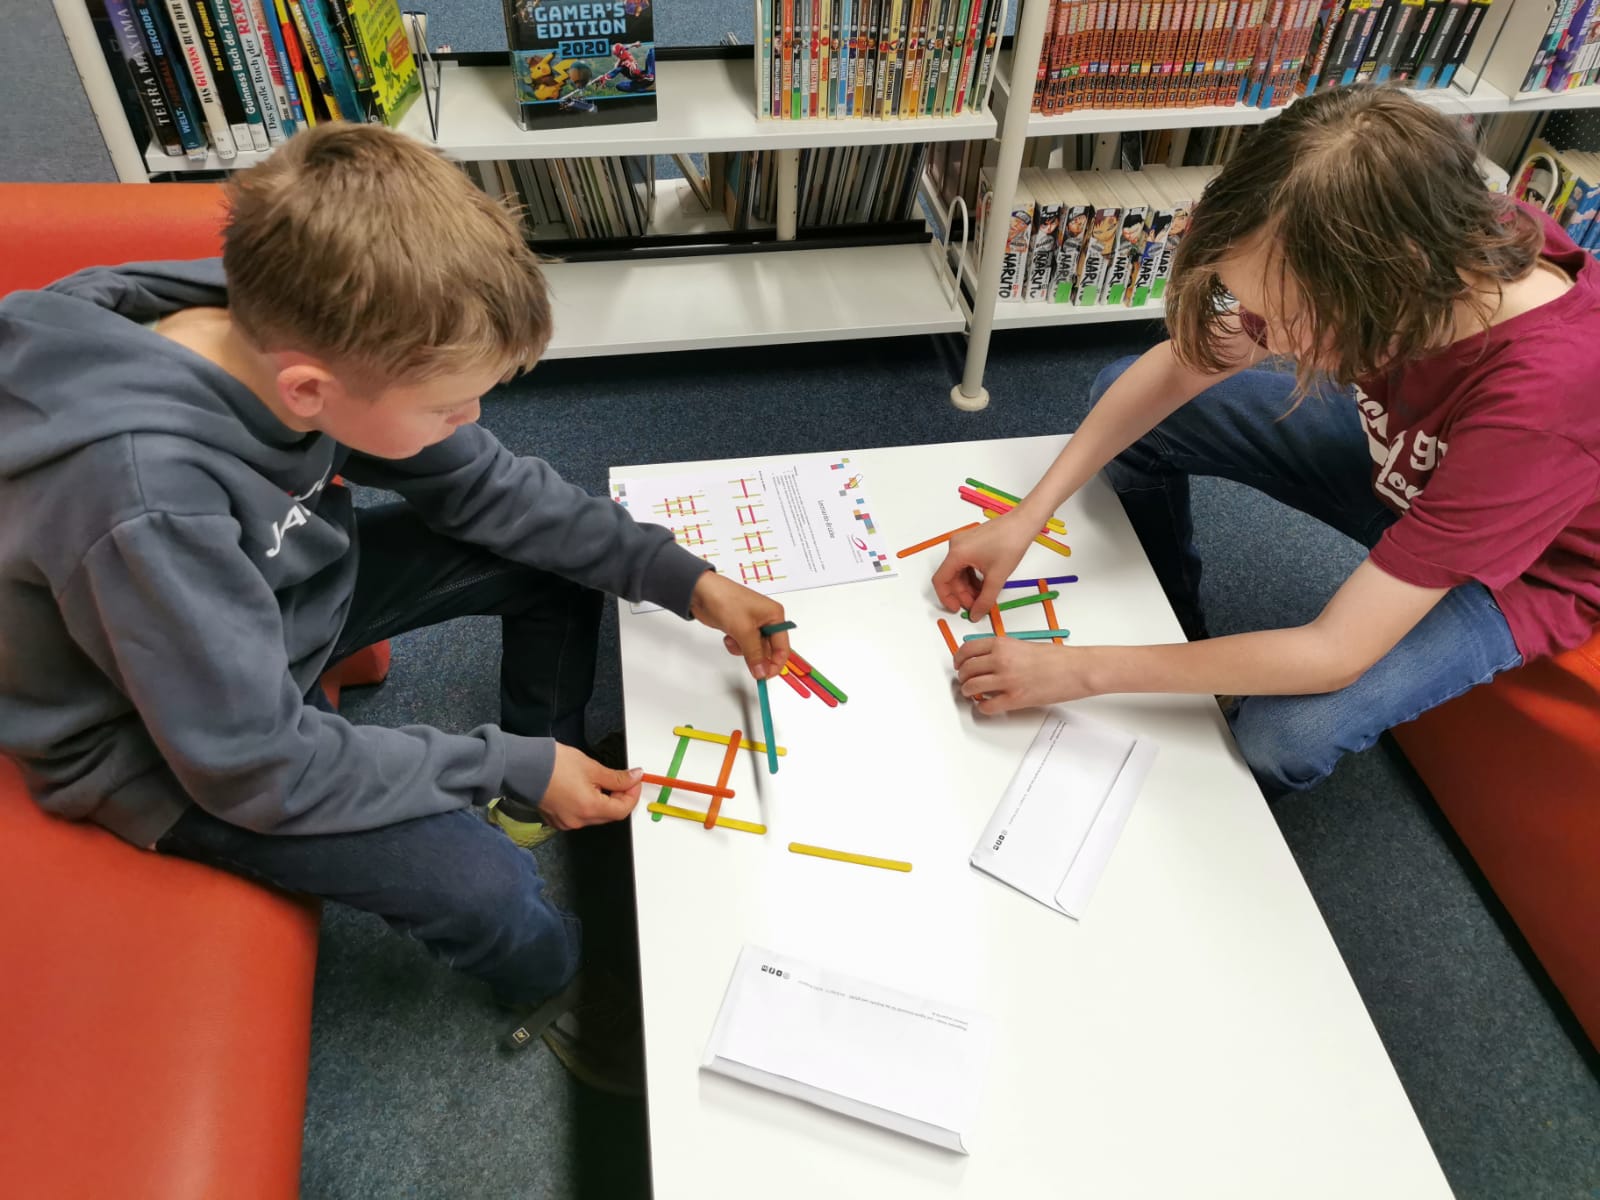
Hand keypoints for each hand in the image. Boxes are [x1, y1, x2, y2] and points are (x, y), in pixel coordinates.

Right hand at [537, 744, 642, 829]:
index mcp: (589, 808)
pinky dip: (588, 805)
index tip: (634, 781)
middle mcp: (578, 821)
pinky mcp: (556, 820)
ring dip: (604, 802)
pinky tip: (585, 789)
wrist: (523, 766)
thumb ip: (616, 777)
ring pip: (595, 816)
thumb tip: (634, 777)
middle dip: (619, 798)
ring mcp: (566, 822)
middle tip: (621, 780)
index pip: (622, 810)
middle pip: (609, 815)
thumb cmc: (553, 764)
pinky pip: (579, 816)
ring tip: (601, 782)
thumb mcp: (591, 767)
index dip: (632, 795)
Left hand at [689, 570, 790, 678]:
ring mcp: (753, 624)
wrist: (701, 592)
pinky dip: (736, 645)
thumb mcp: (744, 630)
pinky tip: (728, 636)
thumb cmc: (726, 602)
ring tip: (733, 640)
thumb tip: (762, 672)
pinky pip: (743, 645)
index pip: (783, 647)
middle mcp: (767, 620)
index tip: (765, 676)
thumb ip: (754, 654)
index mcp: (775, 616)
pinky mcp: (740, 627)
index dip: (775, 664)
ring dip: (743, 650)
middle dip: (756, 656)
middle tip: (748, 664)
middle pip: (769, 650)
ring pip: (755, 649)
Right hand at [931, 509, 1038, 621]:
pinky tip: (984, 585)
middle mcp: (956, 546)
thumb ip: (985, 600)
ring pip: (959, 572)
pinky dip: (972, 577)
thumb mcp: (997, 577)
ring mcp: (963, 543)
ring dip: (968, 587)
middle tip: (975, 605)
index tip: (957, 608)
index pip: (941, 580)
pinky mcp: (971, 543)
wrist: (1023, 523)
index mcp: (957, 553)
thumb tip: (976, 614)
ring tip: (982, 596)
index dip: (947, 598)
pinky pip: (965, 564)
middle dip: (962, 594)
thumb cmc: (1011, 542)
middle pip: (951, 577)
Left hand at [955, 636, 1089, 713]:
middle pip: (966, 670)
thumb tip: (985, 660)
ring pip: (971, 687)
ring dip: (968, 692)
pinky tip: (986, 705)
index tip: (959, 664)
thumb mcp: (1023, 645)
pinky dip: (982, 707)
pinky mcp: (1015, 699)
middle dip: (962, 677)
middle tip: (965, 680)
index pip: (967, 650)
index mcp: (1002, 644)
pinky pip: (987, 706)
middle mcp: (1001, 660)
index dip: (959, 659)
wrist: (1076, 669)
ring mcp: (1006, 681)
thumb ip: (1002, 651)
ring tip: (973, 693)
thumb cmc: (1056, 657)